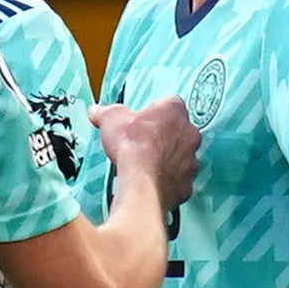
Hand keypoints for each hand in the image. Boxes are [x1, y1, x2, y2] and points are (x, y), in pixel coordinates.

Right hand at [95, 95, 199, 212]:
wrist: (141, 183)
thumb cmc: (132, 147)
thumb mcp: (111, 120)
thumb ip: (105, 112)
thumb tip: (96, 111)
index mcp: (175, 110)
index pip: (168, 104)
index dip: (152, 113)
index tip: (139, 121)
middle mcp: (190, 132)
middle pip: (178, 130)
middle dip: (162, 136)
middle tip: (142, 144)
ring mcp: (192, 159)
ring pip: (181, 156)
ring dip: (167, 159)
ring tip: (145, 165)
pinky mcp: (187, 183)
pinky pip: (179, 179)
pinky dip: (168, 180)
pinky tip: (152, 181)